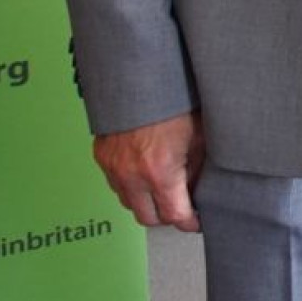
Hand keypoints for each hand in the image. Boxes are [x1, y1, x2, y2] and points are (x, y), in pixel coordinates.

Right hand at [94, 111, 204, 230]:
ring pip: (129, 202)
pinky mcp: (101, 157)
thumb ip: (200, 169)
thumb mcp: (200, 136)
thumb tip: (201, 190)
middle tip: (182, 206)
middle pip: (148, 218)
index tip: (197, 221)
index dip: (190, 222)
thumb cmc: (175, 101)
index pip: (174, 215)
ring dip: (146, 201)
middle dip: (167, 215)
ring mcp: (112, 167)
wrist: (139, 78)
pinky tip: (145, 172)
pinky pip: (116, 184)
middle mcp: (131, 175)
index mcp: (160, 172)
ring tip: (164, 187)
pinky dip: (130, 185)